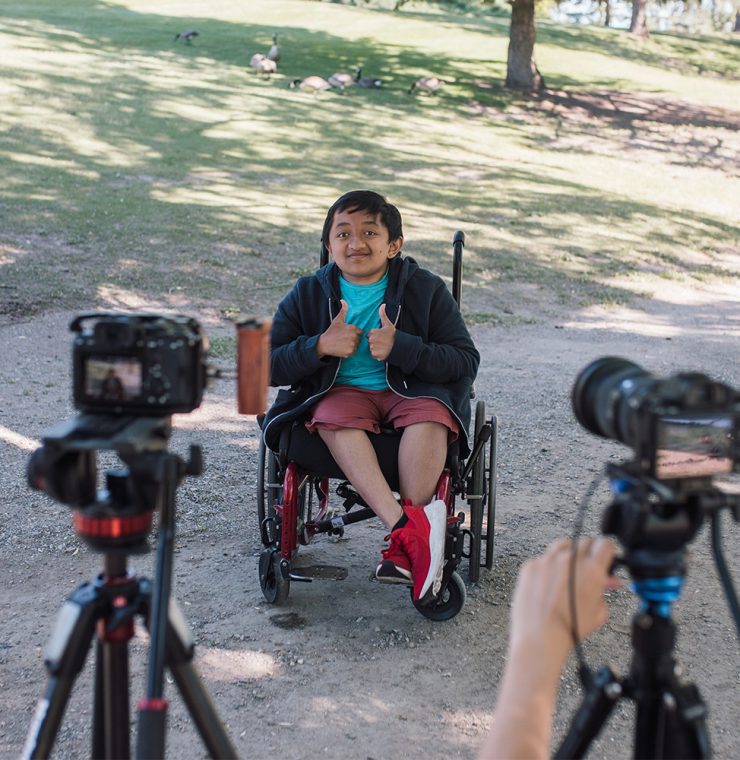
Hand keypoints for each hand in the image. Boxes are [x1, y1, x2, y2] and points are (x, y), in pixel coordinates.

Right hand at [317, 300, 361, 357]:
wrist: (324, 344)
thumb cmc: (331, 332)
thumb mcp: (337, 320)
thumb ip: (343, 311)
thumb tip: (343, 300)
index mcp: (352, 328)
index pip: (359, 332)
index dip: (354, 333)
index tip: (347, 334)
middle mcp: (354, 336)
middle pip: (359, 339)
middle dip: (353, 340)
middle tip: (344, 340)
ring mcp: (352, 344)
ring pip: (357, 346)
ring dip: (352, 346)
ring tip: (343, 344)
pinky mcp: (350, 352)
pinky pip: (354, 352)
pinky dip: (350, 352)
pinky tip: (343, 349)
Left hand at [367, 303, 395, 360]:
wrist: (400, 346)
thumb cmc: (393, 335)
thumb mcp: (388, 324)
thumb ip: (383, 315)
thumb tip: (382, 305)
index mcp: (373, 332)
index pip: (369, 334)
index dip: (375, 336)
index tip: (381, 337)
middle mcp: (372, 340)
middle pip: (370, 341)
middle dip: (375, 342)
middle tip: (383, 342)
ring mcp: (373, 347)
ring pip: (371, 348)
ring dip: (376, 349)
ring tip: (383, 347)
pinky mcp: (375, 355)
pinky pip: (373, 355)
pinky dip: (377, 355)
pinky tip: (383, 352)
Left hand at [510, 536, 618, 655]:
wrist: (540, 637)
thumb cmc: (570, 629)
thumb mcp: (599, 612)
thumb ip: (604, 590)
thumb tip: (608, 580)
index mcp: (592, 569)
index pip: (605, 544)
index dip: (607, 550)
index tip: (605, 556)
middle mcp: (570, 560)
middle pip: (584, 542)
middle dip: (589, 553)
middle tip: (587, 568)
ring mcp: (548, 560)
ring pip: (563, 546)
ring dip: (568, 555)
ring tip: (568, 574)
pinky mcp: (531, 565)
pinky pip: (543, 558)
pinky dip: (548, 567)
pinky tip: (548, 583)